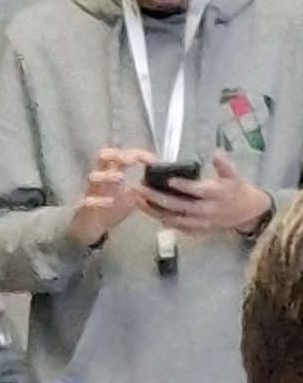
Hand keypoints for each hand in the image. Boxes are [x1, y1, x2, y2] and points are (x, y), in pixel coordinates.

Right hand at [67, 147, 148, 246]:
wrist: (89, 228)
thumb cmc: (109, 209)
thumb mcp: (130, 197)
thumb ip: (142, 188)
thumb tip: (161, 182)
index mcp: (111, 173)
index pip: (122, 155)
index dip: (137, 154)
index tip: (151, 160)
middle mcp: (100, 179)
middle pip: (102, 157)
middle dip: (116, 154)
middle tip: (131, 160)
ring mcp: (90, 192)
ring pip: (93, 177)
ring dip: (108, 175)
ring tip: (121, 178)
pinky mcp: (83, 207)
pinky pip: (87, 200)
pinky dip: (98, 200)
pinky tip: (109, 202)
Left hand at [138, 152, 273, 235]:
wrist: (246, 213)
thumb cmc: (237, 190)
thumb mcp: (234, 175)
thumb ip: (223, 165)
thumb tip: (215, 152)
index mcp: (214, 195)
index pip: (195, 190)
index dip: (182, 185)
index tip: (167, 179)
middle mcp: (204, 211)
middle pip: (177, 206)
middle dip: (156, 198)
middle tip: (139, 189)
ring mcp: (198, 223)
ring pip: (171, 218)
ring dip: (152, 210)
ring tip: (137, 199)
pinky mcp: (195, 230)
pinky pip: (174, 226)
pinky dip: (160, 218)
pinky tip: (147, 210)